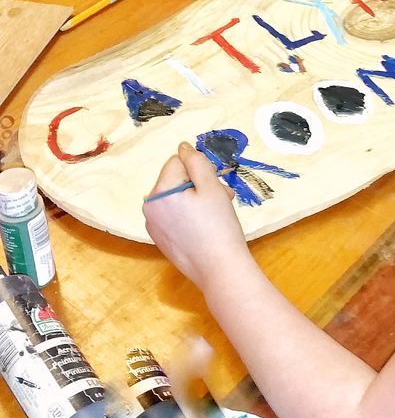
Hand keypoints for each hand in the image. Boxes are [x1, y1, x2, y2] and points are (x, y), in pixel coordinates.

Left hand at [143, 142, 249, 290]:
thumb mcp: (212, 187)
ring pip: (176, 197)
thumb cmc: (218, 227)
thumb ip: (197, 162)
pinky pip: (174, 215)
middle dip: (199, 185)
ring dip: (197, 199)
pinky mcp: (161, 240)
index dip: (200, 171)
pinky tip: (205, 228)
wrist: (220, 270)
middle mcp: (149, 208)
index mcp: (158, 193)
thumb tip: (183, 147)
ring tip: (216, 214)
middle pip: (176, 180)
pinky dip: (189, 216)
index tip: (216, 187)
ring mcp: (153, 226)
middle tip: (222, 199)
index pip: (178, 162)